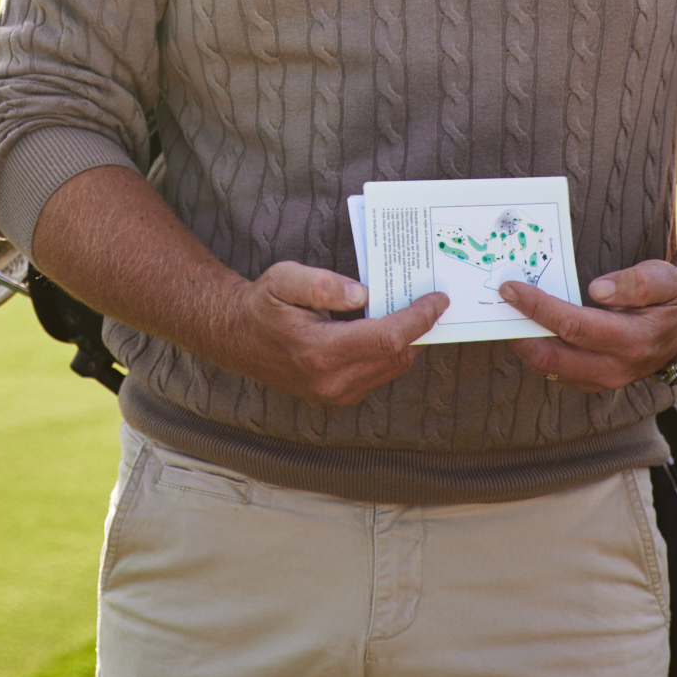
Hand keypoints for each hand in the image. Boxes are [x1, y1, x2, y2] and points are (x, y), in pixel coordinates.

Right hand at [217, 263, 447, 407]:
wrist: (238, 339)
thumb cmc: (262, 306)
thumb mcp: (283, 279)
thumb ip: (322, 284)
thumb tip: (363, 294)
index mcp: (320, 351)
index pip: (387, 339)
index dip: (419, 318)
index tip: (438, 299)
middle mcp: (332, 380)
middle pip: (398, 356)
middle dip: (418, 327)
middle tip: (426, 297)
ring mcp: (338, 393)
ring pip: (393, 368)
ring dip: (407, 340)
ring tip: (409, 310)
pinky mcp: (341, 396)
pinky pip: (381, 374)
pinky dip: (392, 351)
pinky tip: (387, 328)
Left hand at [501, 258, 676, 392]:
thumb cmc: (668, 300)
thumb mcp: (664, 279)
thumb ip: (635, 282)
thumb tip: (598, 289)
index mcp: (632, 340)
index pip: (574, 326)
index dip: (539, 307)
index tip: (512, 289)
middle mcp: (614, 368)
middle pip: (552, 357)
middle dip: (520, 331)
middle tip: (499, 303)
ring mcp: (601, 380)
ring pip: (548, 368)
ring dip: (523, 343)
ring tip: (506, 315)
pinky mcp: (591, 382)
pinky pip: (554, 371)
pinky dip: (535, 350)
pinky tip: (525, 328)